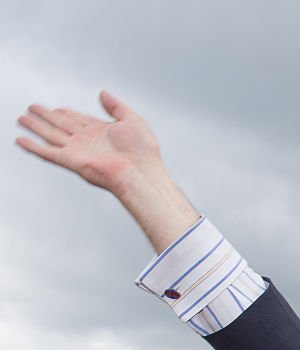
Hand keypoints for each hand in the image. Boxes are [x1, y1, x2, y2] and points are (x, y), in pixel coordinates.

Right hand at [17, 91, 161, 196]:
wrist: (141, 172)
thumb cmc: (143, 151)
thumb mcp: (132, 119)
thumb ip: (116, 106)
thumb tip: (103, 93)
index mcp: (101, 132)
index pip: (78, 119)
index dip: (65, 113)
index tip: (55, 107)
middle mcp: (88, 141)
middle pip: (61, 125)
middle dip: (45, 116)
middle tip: (31, 107)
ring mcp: (78, 151)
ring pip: (50, 135)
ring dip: (35, 127)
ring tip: (21, 119)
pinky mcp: (71, 161)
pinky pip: (47, 152)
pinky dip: (32, 146)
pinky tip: (20, 140)